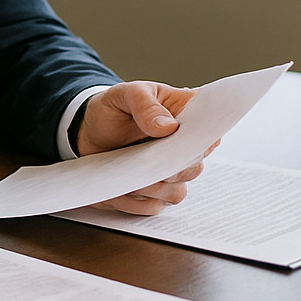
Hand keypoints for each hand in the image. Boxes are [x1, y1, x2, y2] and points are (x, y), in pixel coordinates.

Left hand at [74, 81, 217, 215]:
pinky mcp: (155, 192)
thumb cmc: (113, 109)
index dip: (200, 141)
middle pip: (194, 167)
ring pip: (176, 191)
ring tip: (128, 172)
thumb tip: (169, 127)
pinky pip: (155, 206)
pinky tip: (121, 186)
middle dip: (168, 167)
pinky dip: (136, 200)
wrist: (89, 131)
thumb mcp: (125, 94)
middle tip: (144, 159)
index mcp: (186, 115)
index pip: (211, 132)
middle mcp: (184, 147)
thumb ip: (146, 104)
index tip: (177, 145)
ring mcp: (171, 172)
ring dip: (151, 187)